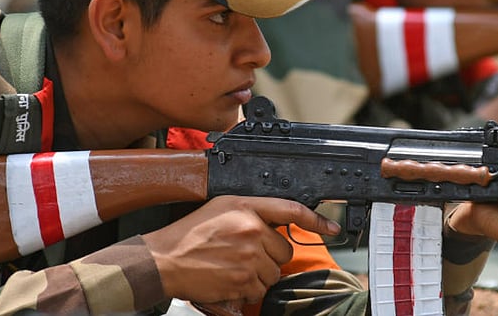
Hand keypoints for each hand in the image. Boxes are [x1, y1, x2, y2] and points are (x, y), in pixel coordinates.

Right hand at [143, 195, 339, 304]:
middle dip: (270, 256)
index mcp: (248, 209)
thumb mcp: (223, 207)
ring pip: (273, 273)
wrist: (164, 260)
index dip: (317, 220)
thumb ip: (254, 211)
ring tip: (233, 266)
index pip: (292, 211)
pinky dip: (248, 290)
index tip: (332, 227)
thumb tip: (279, 224)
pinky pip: (259, 290)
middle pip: (284, 251)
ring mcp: (249, 258)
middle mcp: (252, 231)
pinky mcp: (242, 281)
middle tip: (245, 253)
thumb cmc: (190, 233)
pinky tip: (229, 279)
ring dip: (258, 275)